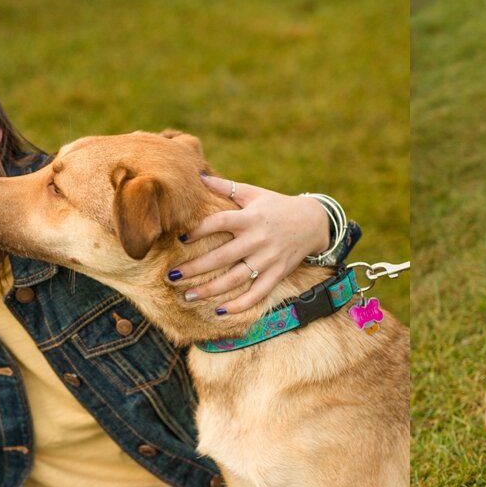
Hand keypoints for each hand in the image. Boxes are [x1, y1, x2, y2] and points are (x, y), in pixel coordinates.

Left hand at [172, 175, 331, 314]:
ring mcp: (269, 259)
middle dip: (195, 268)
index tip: (179, 238)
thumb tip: (197, 175)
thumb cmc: (277, 206)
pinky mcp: (278, 273)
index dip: (198, 231)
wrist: (313, 222)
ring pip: (236, 278)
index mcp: (250, 218)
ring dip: (210, 289)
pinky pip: (258, 293)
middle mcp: (258, 239)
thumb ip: (225, 187)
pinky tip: (220, 311)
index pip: (219, 223)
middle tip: (171, 276)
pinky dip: (240, 304)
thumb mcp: (254, 193)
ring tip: (188, 296)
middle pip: (222, 256)